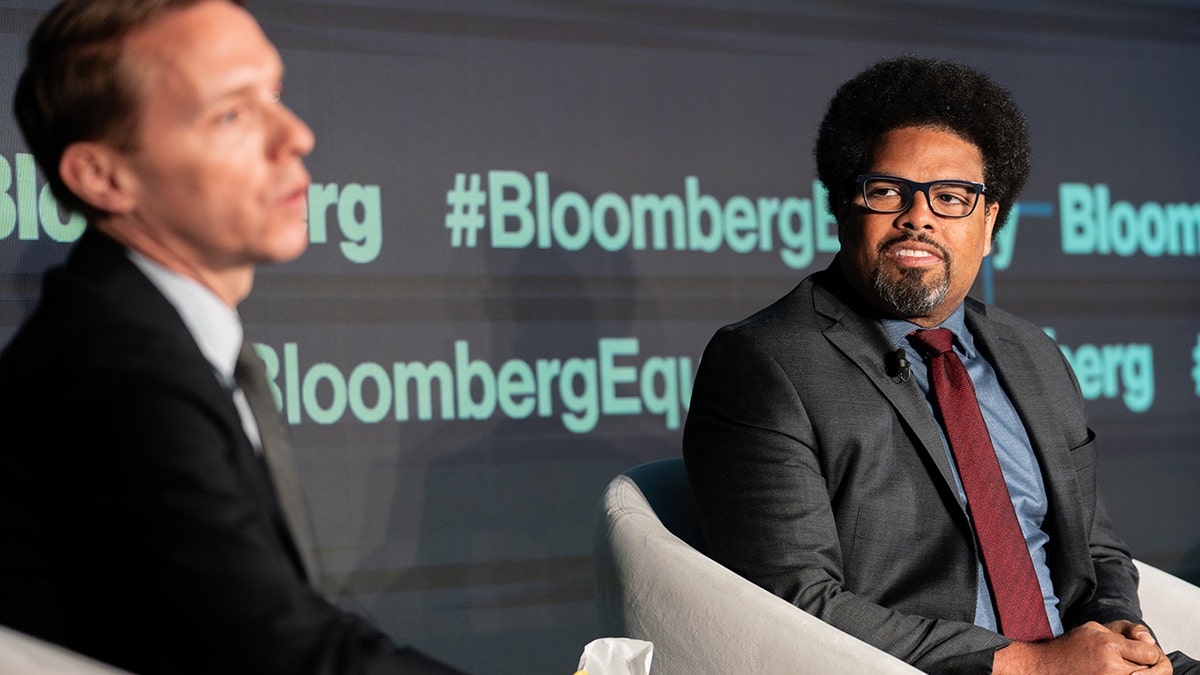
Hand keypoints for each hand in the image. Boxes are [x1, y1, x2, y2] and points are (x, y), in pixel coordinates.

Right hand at [993, 621, 1171, 674]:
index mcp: (1110, 646)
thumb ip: (1124, 631)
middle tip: (1142, 661)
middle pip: (1153, 670)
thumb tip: (1149, 641)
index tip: (1143, 650)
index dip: (1151, 651)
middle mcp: (1113, 668)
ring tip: (1128, 667)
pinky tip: (1120, 672)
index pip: (1151, 653)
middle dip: (1150, 665)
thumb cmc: (1070, 647)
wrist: (1048, 668)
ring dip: (1140, 673)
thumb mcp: (1095, 628)